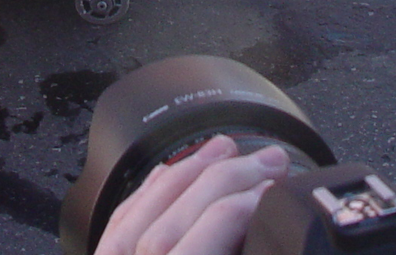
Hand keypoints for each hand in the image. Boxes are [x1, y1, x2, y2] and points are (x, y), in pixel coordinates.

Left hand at [98, 135, 289, 254]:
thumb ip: (240, 250)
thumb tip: (272, 234)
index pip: (213, 231)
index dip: (246, 203)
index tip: (274, 189)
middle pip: (179, 214)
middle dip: (229, 176)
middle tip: (269, 161)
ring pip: (147, 208)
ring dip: (192, 170)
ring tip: (226, 150)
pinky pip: (121, 221)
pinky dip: (151, 190)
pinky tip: (170, 171)